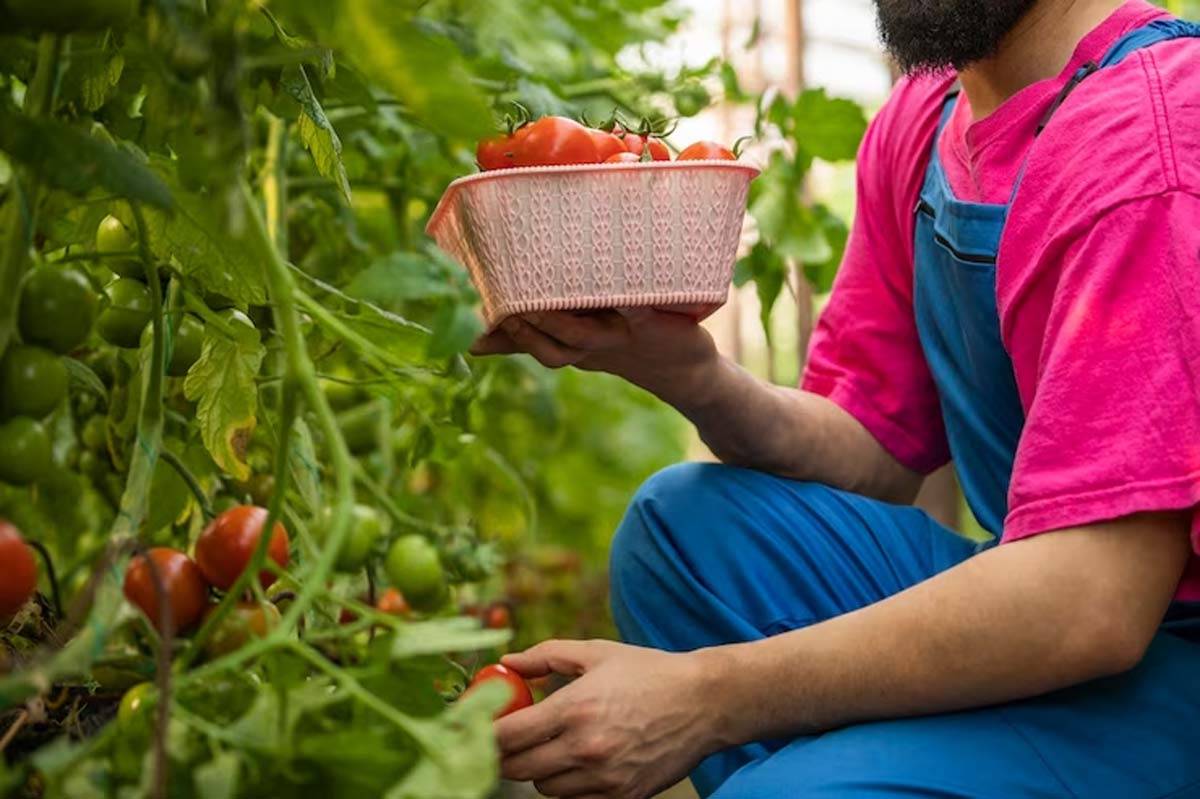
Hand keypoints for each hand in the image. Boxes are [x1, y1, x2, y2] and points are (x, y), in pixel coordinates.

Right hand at [471, 309, 718, 401]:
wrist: (686, 369)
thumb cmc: (628, 343)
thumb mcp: (582, 336)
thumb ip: (539, 330)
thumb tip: (484, 333)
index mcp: (574, 347)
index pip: (532, 347)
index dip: (505, 341)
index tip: (474, 333)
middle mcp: (593, 347)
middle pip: (552, 348)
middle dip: (525, 331)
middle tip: (502, 308)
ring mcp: (621, 336)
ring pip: (581, 337)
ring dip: (557, 323)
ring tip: (536, 302)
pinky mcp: (652, 323)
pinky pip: (635, 311)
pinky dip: (626, 303)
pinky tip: (617, 292)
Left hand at [496, 639, 720, 798]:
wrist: (703, 703)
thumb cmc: (648, 672)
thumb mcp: (596, 653)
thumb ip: (545, 657)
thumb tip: (506, 663)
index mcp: (574, 709)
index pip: (506, 736)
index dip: (484, 733)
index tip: (482, 725)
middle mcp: (585, 749)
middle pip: (516, 771)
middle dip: (506, 755)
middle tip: (512, 738)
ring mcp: (604, 779)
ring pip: (544, 790)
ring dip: (539, 771)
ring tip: (555, 746)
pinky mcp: (622, 797)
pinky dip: (569, 786)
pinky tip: (582, 761)